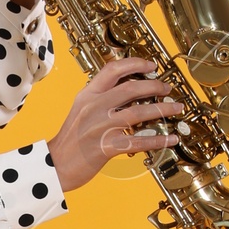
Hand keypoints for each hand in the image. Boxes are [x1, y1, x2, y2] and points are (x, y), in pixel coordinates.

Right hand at [46, 56, 187, 193]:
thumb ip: (100, 99)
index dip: (135, 64)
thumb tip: (127, 91)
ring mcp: (100, 126)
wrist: (53, 165)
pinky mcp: (106, 147)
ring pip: (139, 111)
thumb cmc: (69, 140)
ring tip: (176, 108)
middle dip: (155, 85)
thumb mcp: (80, 110)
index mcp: (87, 95)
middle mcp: (94, 107)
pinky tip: (171, 139)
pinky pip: (139, 141)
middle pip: (131, 88)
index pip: (113, 69)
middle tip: (167, 88)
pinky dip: (158, 140)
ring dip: (162, 109)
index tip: (151, 65)